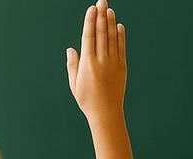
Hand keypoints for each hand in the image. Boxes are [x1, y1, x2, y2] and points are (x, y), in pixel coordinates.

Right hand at [66, 0, 125, 129]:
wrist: (106, 113)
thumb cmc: (87, 100)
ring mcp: (113, 62)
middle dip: (101, 15)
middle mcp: (101, 60)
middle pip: (101, 33)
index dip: (90, 21)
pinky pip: (121, 47)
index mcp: (87, 63)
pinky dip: (120, 36)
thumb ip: (72, 65)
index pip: (89, 36)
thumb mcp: (74, 84)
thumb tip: (71, 49)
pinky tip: (118, 26)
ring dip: (110, 22)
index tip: (91, 9)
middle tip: (102, 1)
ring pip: (112, 37)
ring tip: (109, 9)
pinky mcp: (122, 67)